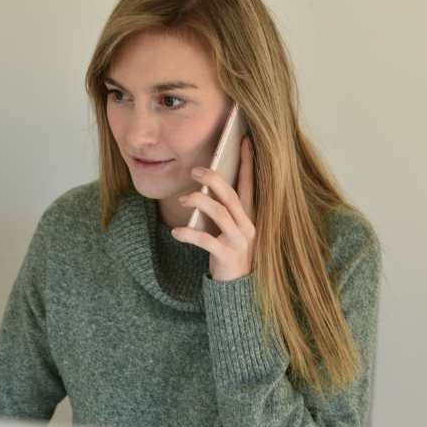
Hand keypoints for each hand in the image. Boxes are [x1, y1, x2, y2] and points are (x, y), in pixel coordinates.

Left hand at [171, 136, 256, 280]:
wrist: (238, 287)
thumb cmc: (228, 250)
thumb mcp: (229, 228)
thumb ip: (222, 208)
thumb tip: (204, 185)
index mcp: (249, 215)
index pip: (250, 183)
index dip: (247, 162)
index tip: (244, 140)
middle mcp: (248, 225)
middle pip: (232, 195)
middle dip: (213, 179)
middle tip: (194, 171)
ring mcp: (239, 241)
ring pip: (220, 214)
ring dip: (199, 203)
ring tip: (183, 201)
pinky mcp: (227, 256)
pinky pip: (206, 241)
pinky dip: (189, 235)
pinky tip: (176, 233)